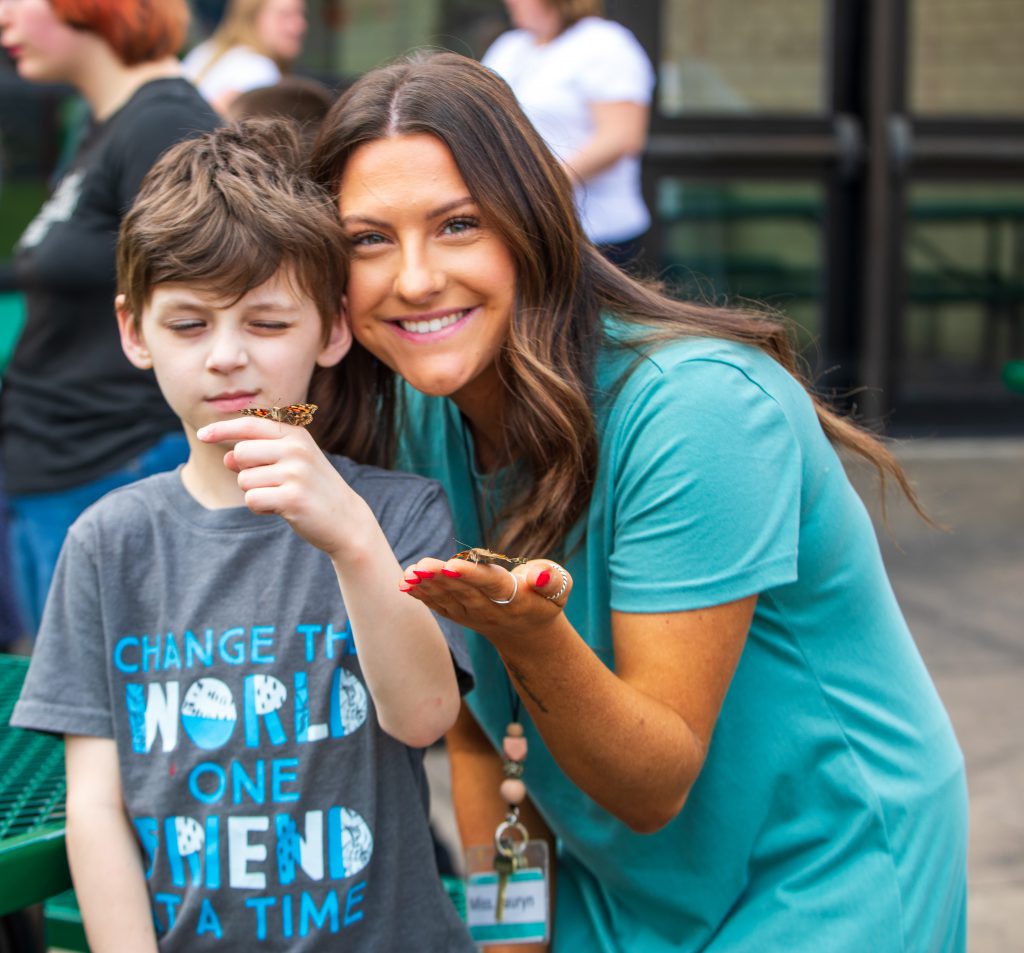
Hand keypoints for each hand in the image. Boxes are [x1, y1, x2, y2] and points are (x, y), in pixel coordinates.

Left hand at [196, 416, 369, 556]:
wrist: (345, 520)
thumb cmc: (312, 489)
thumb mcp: (290, 465)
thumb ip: (258, 457)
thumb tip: (226, 458)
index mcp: (296, 435)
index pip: (250, 424)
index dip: (222, 429)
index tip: (202, 434)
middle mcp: (296, 449)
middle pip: (241, 453)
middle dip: (245, 472)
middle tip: (269, 483)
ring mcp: (296, 472)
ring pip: (244, 480)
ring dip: (254, 492)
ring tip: (280, 496)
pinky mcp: (292, 497)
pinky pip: (252, 500)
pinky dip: (260, 508)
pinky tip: (280, 509)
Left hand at [399, 555, 572, 641]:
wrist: (528, 633)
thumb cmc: (545, 599)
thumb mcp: (559, 587)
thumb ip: (551, 578)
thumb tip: (537, 575)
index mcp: (516, 600)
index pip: (492, 585)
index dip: (471, 576)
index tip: (452, 566)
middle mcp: (492, 610)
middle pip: (464, 592)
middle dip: (441, 578)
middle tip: (421, 565)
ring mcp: (473, 616)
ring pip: (449, 599)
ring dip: (427, 586)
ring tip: (410, 572)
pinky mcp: (460, 616)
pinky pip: (439, 606)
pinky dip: (422, 595)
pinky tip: (406, 583)